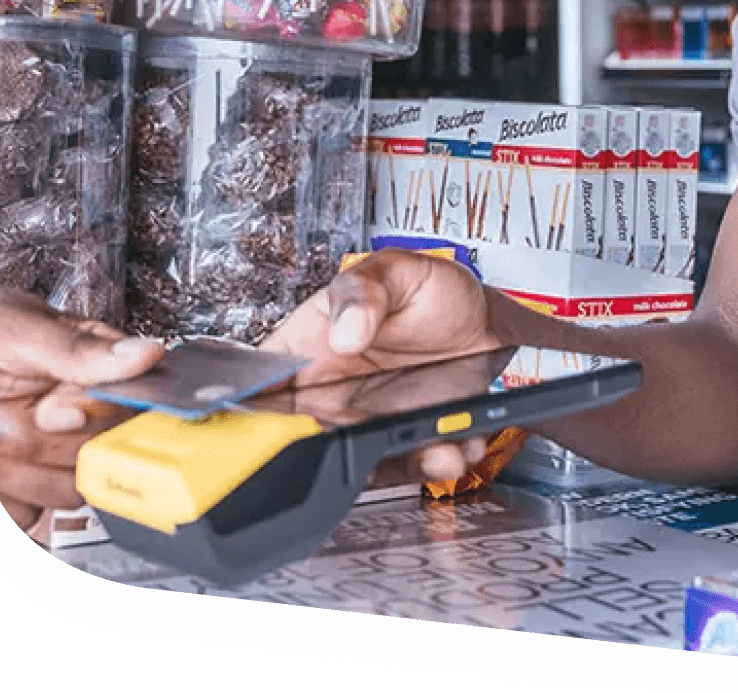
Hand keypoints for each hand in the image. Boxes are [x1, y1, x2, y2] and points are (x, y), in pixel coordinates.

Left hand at [0, 286, 164, 531]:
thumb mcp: (21, 331)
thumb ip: (80, 350)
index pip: (136, 410)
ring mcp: (59, 456)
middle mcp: (91, 416)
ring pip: (65, 491)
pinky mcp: (28, 489)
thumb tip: (148, 354)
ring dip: (14, 467)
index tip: (52, 408)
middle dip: (40, 440)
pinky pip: (27, 514)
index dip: (92, 416)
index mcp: (103, 372)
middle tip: (0, 413)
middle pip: (98, 457)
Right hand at [263, 249, 501, 482]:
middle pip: (300, 442)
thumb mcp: (397, 270)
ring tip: (435, 448)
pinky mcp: (404, 441)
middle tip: (362, 444)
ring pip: (356, 465)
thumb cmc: (430, 290)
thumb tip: (344, 332)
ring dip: (392, 465)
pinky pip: (405, 467)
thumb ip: (366, 290)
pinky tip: (455, 445)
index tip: (282, 426)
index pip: (259, 386)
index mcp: (306, 347)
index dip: (254, 416)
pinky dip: (429, 465)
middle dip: (327, 457)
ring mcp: (366, 422)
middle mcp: (328, 393)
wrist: (483, 318)